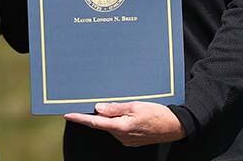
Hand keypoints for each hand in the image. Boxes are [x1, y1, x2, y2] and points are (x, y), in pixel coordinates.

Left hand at [64, 102, 185, 146]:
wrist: (175, 127)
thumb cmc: (157, 114)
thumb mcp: (136, 106)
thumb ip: (115, 108)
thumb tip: (98, 108)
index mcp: (121, 127)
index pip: (95, 122)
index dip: (80, 118)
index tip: (68, 114)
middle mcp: (121, 136)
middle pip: (102, 124)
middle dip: (96, 115)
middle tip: (90, 102)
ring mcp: (127, 140)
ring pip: (111, 126)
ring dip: (110, 118)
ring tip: (118, 106)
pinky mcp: (132, 140)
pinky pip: (119, 130)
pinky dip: (118, 122)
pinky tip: (125, 115)